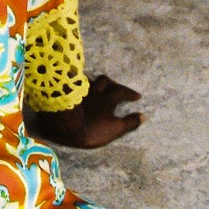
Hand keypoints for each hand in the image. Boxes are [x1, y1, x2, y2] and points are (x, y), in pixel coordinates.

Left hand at [27, 75, 141, 148]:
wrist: (64, 124)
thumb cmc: (91, 128)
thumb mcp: (115, 128)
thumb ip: (129, 123)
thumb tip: (144, 117)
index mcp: (108, 98)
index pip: (122, 91)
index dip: (130, 93)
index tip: (137, 96)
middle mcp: (95, 90)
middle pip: (105, 81)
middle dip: (112, 83)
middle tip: (116, 87)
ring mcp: (80, 91)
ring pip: (89, 80)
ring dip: (95, 82)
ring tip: (97, 86)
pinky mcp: (67, 93)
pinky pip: (73, 84)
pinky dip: (77, 85)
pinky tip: (76, 88)